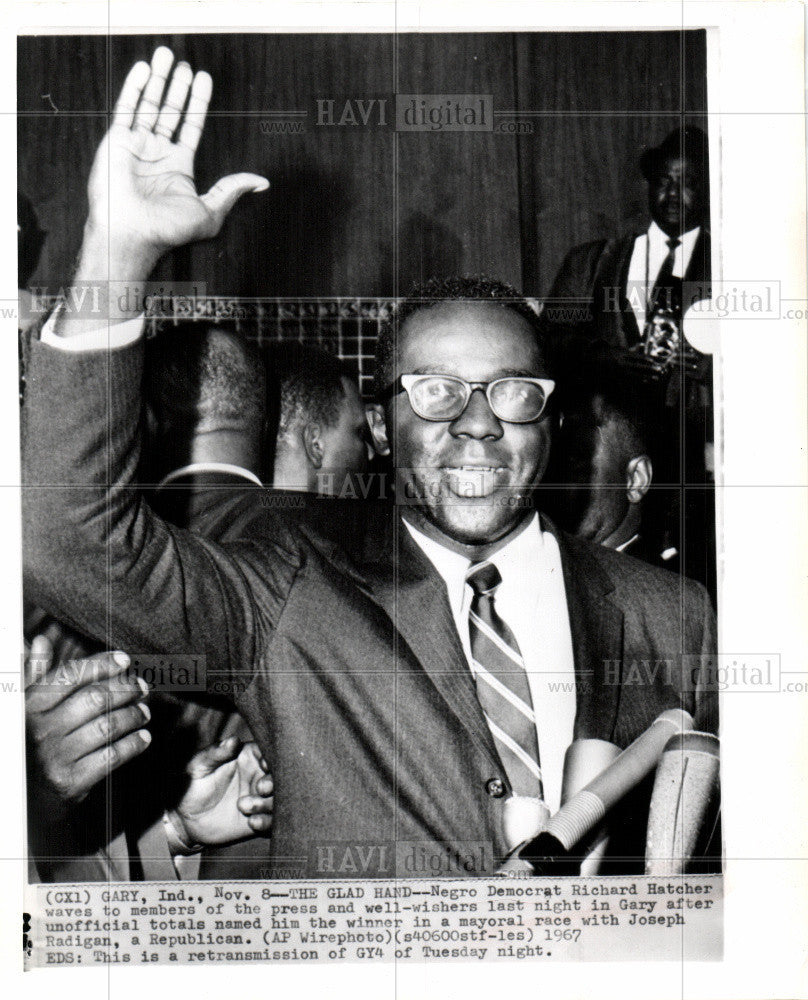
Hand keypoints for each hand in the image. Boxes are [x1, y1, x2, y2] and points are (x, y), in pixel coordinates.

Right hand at [25, 636, 150, 813]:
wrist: (21, 797)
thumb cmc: (28, 743)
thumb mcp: (24, 708)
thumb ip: (34, 675)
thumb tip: (41, 640)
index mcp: (29, 708)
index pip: (70, 676)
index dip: (101, 664)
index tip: (124, 660)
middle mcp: (41, 730)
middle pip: (94, 699)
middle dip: (125, 689)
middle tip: (142, 686)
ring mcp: (56, 757)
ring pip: (107, 726)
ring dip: (133, 715)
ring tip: (144, 711)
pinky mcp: (71, 782)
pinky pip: (111, 757)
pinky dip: (133, 745)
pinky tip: (143, 737)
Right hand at [86, 45, 267, 264]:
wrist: (133, 234)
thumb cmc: (169, 230)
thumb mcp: (211, 211)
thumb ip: (232, 190)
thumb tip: (261, 182)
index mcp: (178, 168)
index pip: (191, 126)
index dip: (198, 102)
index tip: (204, 79)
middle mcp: (157, 154)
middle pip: (170, 111)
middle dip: (178, 87)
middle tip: (185, 63)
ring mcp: (136, 146)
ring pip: (148, 105)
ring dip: (158, 79)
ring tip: (166, 55)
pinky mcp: (116, 141)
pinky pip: (125, 108)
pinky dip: (134, 87)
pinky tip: (145, 69)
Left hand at [168, 738, 273, 848]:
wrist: (185, 817)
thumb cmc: (192, 783)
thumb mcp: (199, 764)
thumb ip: (216, 752)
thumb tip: (233, 740)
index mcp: (249, 757)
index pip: (270, 752)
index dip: (272, 758)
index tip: (264, 766)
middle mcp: (259, 776)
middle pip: (281, 776)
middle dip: (274, 782)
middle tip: (261, 787)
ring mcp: (261, 798)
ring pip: (279, 799)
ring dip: (268, 804)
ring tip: (244, 807)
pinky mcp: (259, 819)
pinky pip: (273, 821)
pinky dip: (268, 823)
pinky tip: (252, 822)